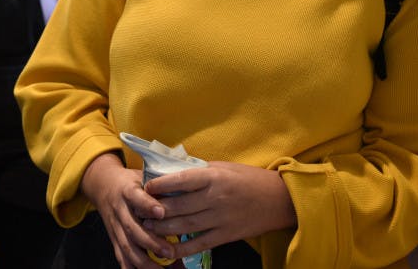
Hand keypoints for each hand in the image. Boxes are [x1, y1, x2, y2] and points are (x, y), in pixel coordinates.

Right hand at [80, 153, 175, 267]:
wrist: (103, 185)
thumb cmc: (130, 182)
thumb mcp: (142, 177)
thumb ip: (159, 188)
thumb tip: (184, 197)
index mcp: (127, 190)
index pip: (136, 197)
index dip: (147, 205)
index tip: (161, 212)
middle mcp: (119, 209)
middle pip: (132, 228)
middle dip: (150, 242)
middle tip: (169, 251)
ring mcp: (115, 226)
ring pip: (126, 245)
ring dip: (143, 260)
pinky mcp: (113, 238)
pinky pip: (120, 255)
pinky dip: (130, 267)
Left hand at [141, 161, 296, 256]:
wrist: (279, 200)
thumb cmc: (249, 178)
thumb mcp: (223, 167)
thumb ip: (200, 172)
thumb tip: (173, 172)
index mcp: (214, 177)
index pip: (182, 180)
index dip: (161, 185)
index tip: (147, 187)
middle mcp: (215, 198)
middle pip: (179, 206)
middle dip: (156, 210)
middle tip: (139, 211)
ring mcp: (221, 218)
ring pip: (186, 226)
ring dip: (164, 229)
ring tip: (147, 228)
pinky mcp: (227, 235)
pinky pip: (200, 243)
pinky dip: (183, 249)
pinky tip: (168, 250)